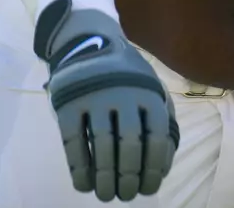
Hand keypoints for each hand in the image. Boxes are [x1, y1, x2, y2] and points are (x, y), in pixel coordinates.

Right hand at [34, 0, 179, 201]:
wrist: (88, 42)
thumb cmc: (126, 75)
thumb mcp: (151, 86)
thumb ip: (161, 116)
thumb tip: (165, 160)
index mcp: (149, 93)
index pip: (157, 137)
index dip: (154, 166)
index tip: (149, 187)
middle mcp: (124, 95)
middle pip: (129, 145)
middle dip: (129, 176)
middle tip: (126, 196)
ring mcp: (95, 98)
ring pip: (101, 147)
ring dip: (104, 177)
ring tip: (105, 195)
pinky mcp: (69, 104)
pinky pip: (73, 142)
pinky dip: (78, 167)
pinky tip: (83, 184)